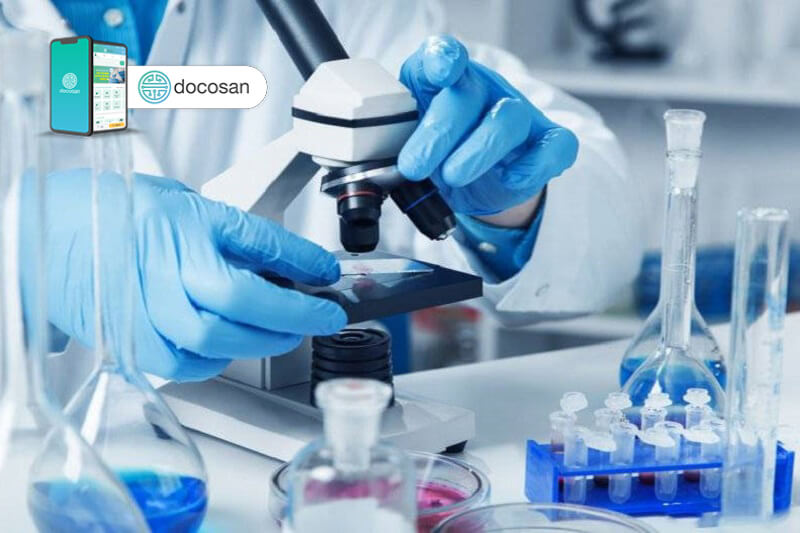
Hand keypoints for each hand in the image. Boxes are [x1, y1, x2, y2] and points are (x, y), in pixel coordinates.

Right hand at [38, 170, 345, 381]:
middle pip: (239, 300)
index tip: (329, 274)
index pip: (257, 242)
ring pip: (214, 339)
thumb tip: (293, 262)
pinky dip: (219, 360)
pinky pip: (185, 364)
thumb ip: (237, 234)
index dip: (302, 261)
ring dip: (262, 340)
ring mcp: (143, 305)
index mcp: (182, 220)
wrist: (55, 235)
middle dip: (292, 315)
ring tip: (284, 331)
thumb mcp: (187, 202)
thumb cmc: (121, 215)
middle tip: (320, 315)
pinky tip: (231, 345)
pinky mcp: (132, 340)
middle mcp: (162, 262)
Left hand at [398, 35, 577, 217]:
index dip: (443, 59)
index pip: (445, 55)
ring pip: (507, 119)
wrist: (476, 181)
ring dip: (478, 150)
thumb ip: (394, 144)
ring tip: (452, 176)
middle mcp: (484, 90)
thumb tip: (373, 165)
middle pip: (468, 96)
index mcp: (446, 83)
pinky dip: (534, 165)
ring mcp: (518, 115)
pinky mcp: (545, 144)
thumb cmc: (441, 152)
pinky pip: (554, 147)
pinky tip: (509, 179)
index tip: (439, 72)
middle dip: (438, 133)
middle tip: (414, 166)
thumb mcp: (409, 143)